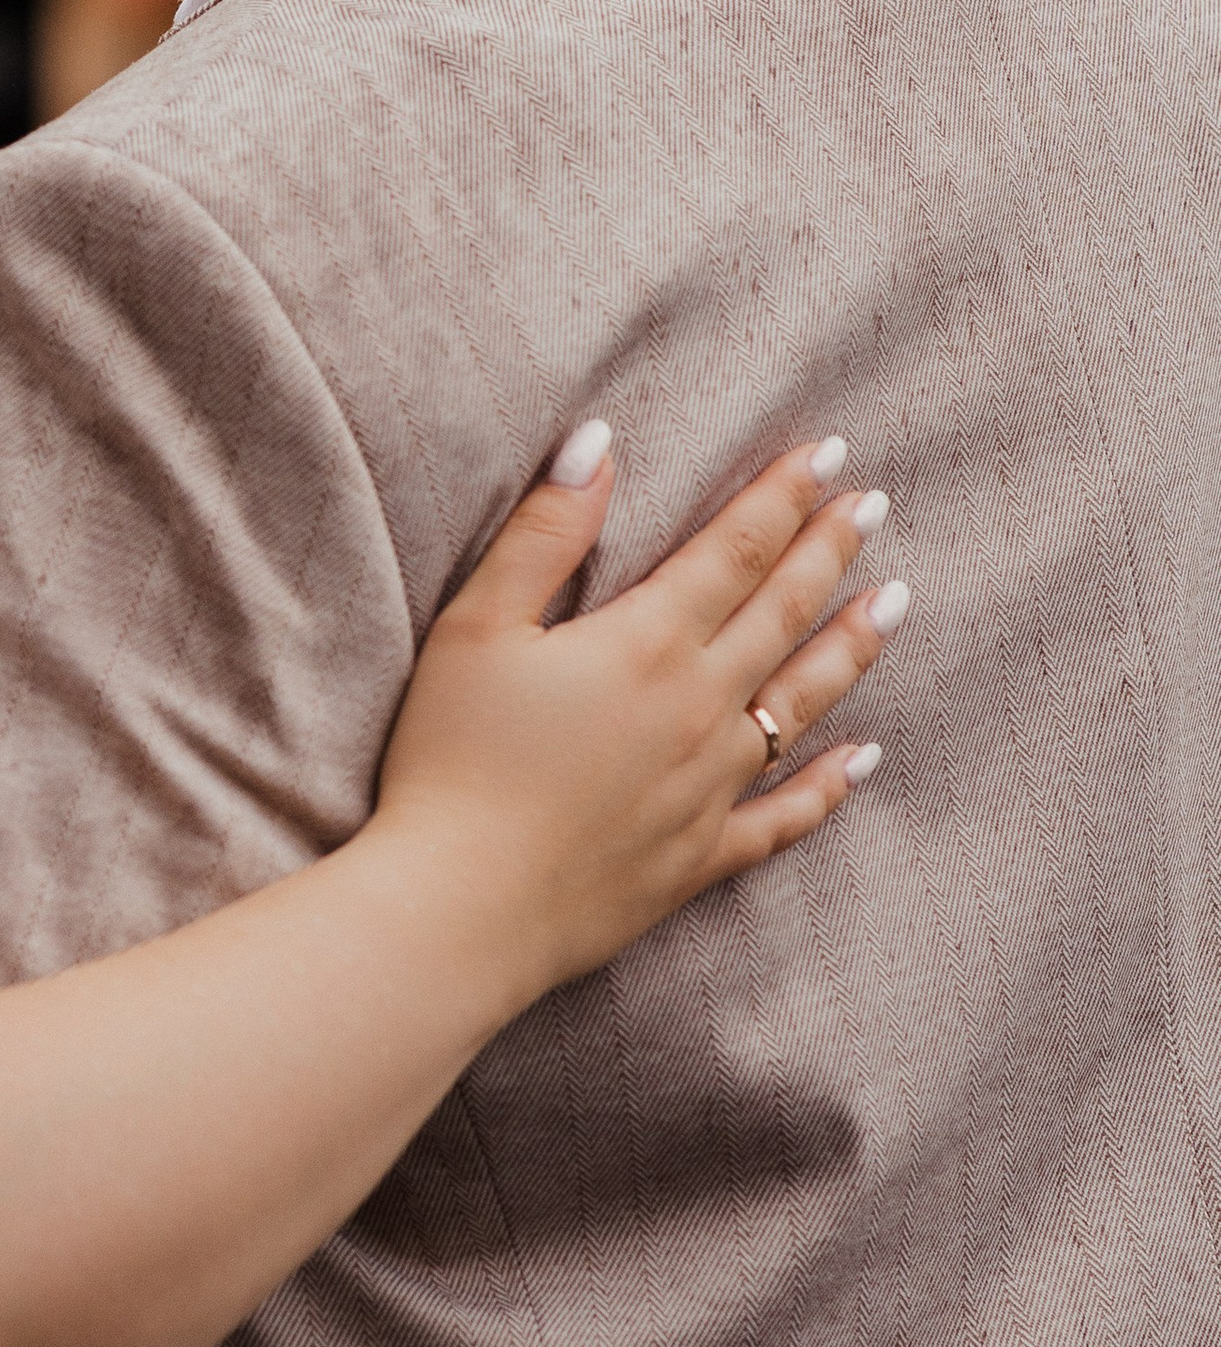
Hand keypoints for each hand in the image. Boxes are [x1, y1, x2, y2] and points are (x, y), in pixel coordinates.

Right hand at [373, 426, 900, 1012]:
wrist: (461, 904)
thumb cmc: (452, 759)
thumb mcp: (477, 626)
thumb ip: (545, 533)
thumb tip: (599, 442)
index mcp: (646, 642)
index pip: (735, 550)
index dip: (782, 497)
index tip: (827, 454)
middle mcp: (699, 708)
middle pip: (781, 614)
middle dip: (829, 551)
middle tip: (873, 506)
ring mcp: (710, 786)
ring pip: (802, 703)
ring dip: (851, 647)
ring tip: (894, 602)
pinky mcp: (701, 855)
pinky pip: (785, 815)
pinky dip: (831, 786)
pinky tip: (865, 757)